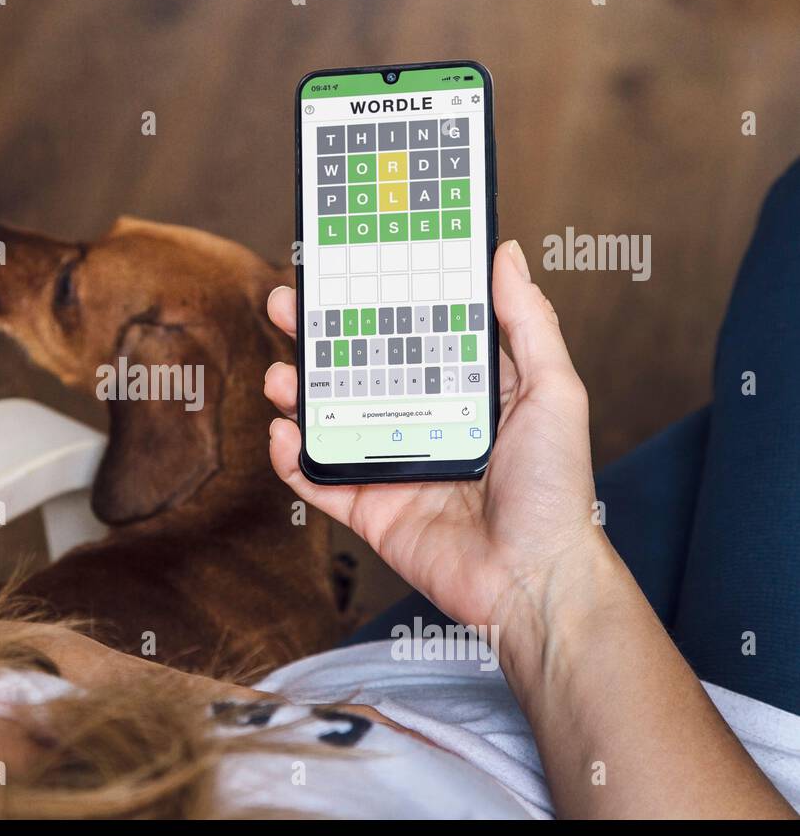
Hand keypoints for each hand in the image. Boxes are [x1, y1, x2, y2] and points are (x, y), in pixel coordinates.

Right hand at [264, 240, 613, 631]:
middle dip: (316, 336)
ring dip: (296, 392)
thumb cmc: (556, 491)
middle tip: (287, 304)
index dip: (377, 301)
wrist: (533, 580)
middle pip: (356, 369)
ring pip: (328, 420)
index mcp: (462, 391)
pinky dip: (291, 458)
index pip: (410, 333)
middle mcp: (421, 422)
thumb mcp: (553, 392)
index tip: (348, 267)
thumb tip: (508, 255)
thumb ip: (529, 323)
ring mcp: (390, 465)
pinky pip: (318, 480)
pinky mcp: (368, 510)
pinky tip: (283, 433)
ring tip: (279, 375)